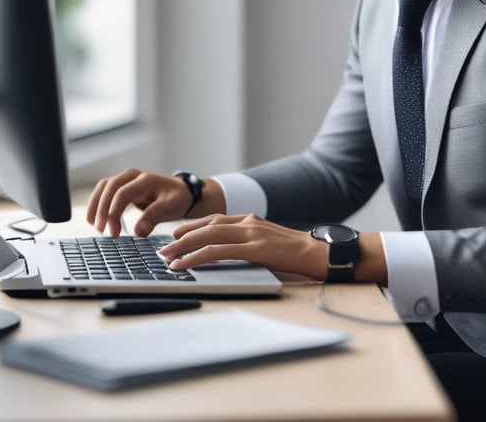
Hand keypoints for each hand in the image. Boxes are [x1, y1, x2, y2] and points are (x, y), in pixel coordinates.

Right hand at [86, 168, 192, 236]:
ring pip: (103, 188)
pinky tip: (95, 220)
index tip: (113, 232)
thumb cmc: (176, 198)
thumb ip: (154, 216)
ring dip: (95, 206)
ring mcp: (125, 180)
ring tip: (95, 226)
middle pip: (109, 187)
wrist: (181, 192)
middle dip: (102, 209)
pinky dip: (97, 205)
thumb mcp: (171, 206)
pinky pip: (104, 192)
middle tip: (101, 230)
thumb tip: (138, 231)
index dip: (114, 212)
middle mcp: (132, 176)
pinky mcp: (121, 187)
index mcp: (145, 180)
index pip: (122, 193)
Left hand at [158, 214, 328, 280]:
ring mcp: (252, 233)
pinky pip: (219, 252)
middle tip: (163, 247)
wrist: (322, 253)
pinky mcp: (256, 248)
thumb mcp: (270, 244)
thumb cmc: (299, 253)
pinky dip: (197, 257)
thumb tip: (230, 255)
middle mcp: (249, 222)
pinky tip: (184, 265)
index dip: (193, 227)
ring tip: (166, 257)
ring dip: (183, 246)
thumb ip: (250, 244)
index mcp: (252, 220)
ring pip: (208, 236)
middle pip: (207, 225)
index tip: (175, 235)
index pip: (215, 220)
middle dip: (182, 236)